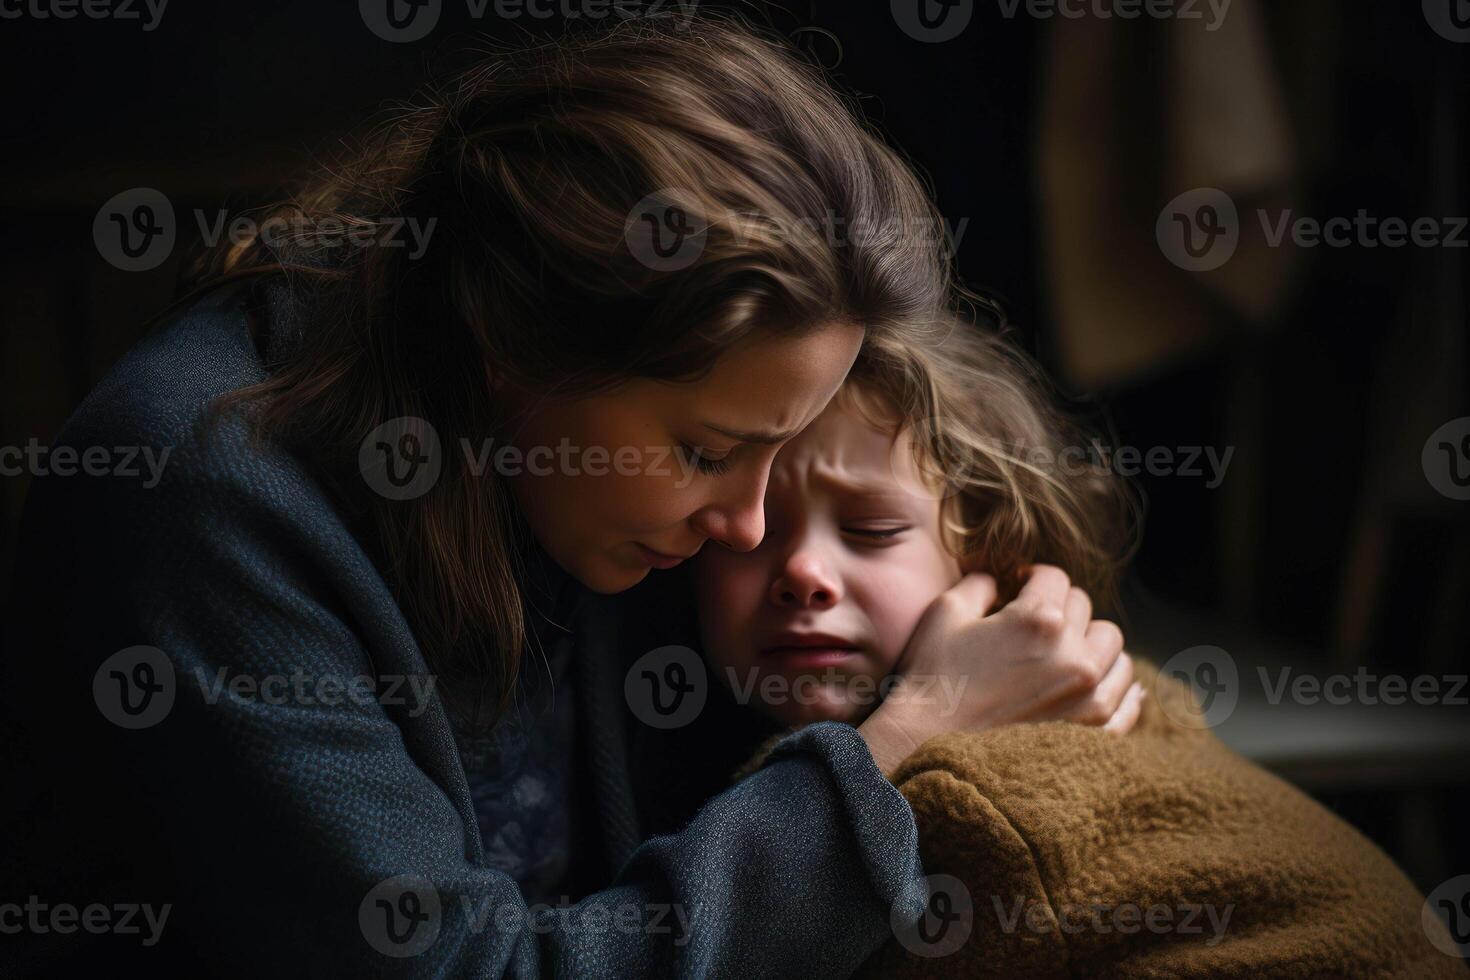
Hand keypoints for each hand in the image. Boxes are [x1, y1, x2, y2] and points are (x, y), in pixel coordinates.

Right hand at [858, 565, 1140, 775]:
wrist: (928, 742)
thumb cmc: (934, 675)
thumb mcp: (946, 611)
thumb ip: (980, 581)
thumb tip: (999, 577)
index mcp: (1039, 618)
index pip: (1054, 577)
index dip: (1031, 578)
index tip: (1018, 589)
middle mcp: (1073, 653)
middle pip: (1085, 608)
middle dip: (1058, 609)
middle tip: (1032, 627)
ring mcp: (1088, 695)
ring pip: (1114, 648)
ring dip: (1091, 644)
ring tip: (1062, 655)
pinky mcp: (1094, 731)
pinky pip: (1126, 700)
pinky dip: (1112, 687)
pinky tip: (1089, 685)